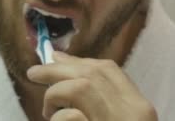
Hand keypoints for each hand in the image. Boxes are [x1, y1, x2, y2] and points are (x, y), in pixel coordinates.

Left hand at [26, 52, 156, 120]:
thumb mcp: (116, 116)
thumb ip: (98, 97)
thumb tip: (59, 59)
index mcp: (141, 108)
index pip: (110, 70)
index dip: (79, 60)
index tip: (56, 60)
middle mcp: (133, 114)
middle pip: (92, 74)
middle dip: (58, 69)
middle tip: (33, 73)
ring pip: (79, 88)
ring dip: (55, 92)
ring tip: (47, 109)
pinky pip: (71, 116)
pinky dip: (57, 117)